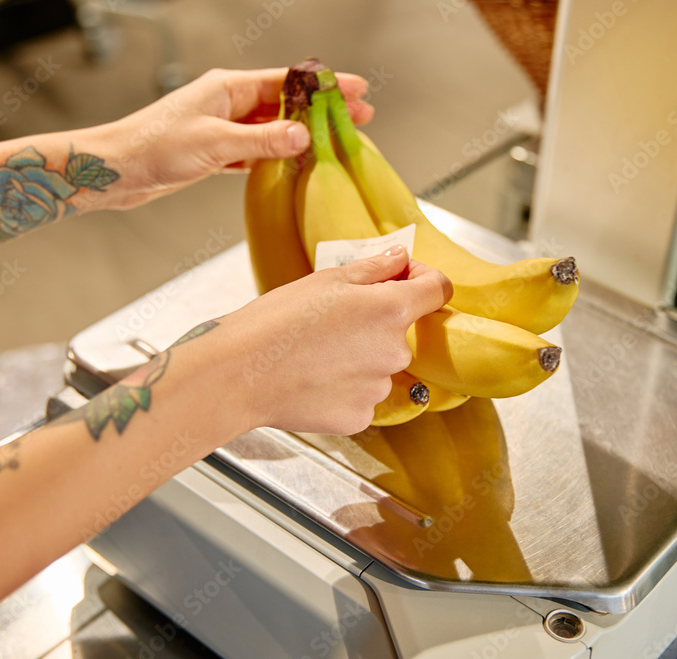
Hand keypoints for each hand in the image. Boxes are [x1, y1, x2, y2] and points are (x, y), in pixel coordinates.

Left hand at [97, 67, 373, 208]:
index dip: (325, 86)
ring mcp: (223, 126)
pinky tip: (297, 162)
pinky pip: (259, 149)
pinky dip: (280, 154)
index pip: (288, 81)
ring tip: (336, 140)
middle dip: (323, 109)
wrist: (115, 170)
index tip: (356, 88)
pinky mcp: (216, 151)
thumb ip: (261, 140)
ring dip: (304, 133)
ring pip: (274, 127)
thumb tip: (302, 135)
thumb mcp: (214, 143)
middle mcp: (228, 102)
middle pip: (287, 102)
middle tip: (359, 116)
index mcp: (229, 88)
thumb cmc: (152, 147)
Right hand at [193, 247, 451, 435]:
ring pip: (380, 367)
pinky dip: (345, 389)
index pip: (438, 289)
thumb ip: (374, 268)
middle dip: (377, 323)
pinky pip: (363, 397)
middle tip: (333, 320)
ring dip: (360, 358)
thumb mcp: (325, 280)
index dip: (422, 278)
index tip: (401, 277)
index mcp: (391, 310)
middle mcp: (395, 352)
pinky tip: (313, 379)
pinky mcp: (360, 417)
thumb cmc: (274, 323)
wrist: (238, 374)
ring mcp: (379, 390)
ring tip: (315, 353)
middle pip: (403, 331)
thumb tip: (401, 258)